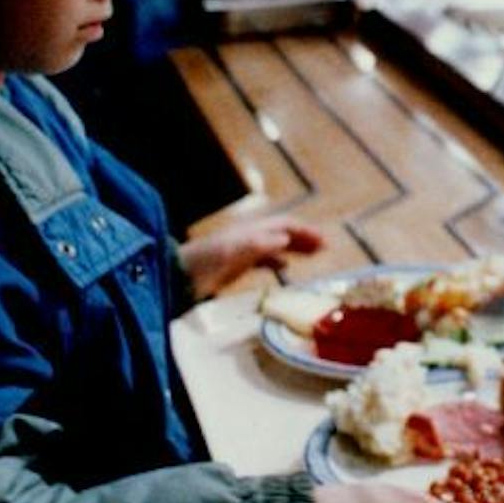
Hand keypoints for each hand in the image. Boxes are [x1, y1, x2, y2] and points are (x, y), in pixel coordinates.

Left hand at [179, 217, 323, 298]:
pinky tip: (285, 268)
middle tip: (325, 247)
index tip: (324, 241)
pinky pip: (264, 259)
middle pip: (283, 233)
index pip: (284, 225)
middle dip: (305, 237)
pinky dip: (278, 262)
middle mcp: (249, 237)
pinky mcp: (236, 265)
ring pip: (276, 245)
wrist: (178, 277)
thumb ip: (258, 244)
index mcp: (250, 231)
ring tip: (313, 255)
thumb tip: (286, 238)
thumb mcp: (231, 252)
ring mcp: (243, 251)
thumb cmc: (203, 264)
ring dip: (295, 248)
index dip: (305, 231)